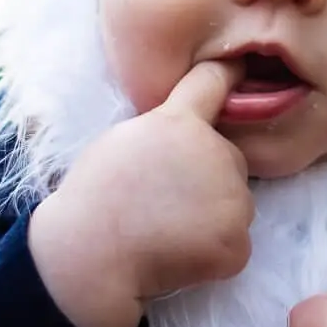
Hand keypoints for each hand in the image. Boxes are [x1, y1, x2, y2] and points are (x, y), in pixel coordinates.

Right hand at [28, 60, 251, 326]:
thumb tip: (184, 136)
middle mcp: (216, 153)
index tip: (238, 69)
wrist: (87, 255)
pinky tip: (179, 258)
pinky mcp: (237, 243)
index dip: (228, 74)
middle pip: (230, 160)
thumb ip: (164, 130)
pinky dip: (214, 256)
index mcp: (182, 123)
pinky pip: (235, 246)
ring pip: (235, 205)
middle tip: (166, 203)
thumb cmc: (93, 198)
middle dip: (210, 179)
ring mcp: (233, 199)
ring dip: (214, 219)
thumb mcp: (123, 140)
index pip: (214, 82)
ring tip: (167, 233)